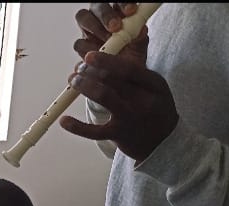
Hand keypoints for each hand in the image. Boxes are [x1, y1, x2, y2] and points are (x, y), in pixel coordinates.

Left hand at [60, 51, 178, 161]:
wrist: (164, 142)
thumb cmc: (154, 107)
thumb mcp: (154, 86)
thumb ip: (138, 67)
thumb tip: (124, 40)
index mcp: (154, 84)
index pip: (129, 68)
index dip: (106, 60)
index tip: (89, 55)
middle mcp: (143, 100)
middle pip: (113, 79)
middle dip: (91, 70)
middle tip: (79, 68)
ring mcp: (130, 118)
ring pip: (103, 97)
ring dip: (84, 85)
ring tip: (73, 80)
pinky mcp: (119, 135)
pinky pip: (94, 132)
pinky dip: (77, 126)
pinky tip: (64, 120)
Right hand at [73, 3, 146, 65]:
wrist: (121, 77)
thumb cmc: (130, 58)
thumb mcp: (139, 48)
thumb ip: (139, 38)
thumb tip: (141, 30)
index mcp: (118, 13)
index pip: (118, 3)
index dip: (123, 4)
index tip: (131, 11)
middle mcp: (101, 18)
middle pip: (97, 6)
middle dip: (106, 14)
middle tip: (115, 26)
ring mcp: (89, 30)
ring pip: (83, 17)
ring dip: (94, 26)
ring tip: (106, 39)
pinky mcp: (82, 45)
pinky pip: (79, 42)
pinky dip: (88, 48)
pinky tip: (98, 54)